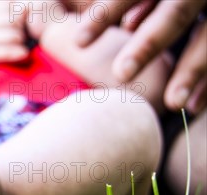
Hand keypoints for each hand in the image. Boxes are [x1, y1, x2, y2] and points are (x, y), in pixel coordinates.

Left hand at [76, 0, 205, 112]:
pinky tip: (192, 107)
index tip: (78, 42)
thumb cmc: (159, 3)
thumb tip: (128, 24)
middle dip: (148, 45)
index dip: (105, 14)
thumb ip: (140, 3)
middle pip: (174, 14)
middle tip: (121, 74)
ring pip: (205, 37)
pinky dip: (205, 82)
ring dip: (190, 71)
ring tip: (172, 104)